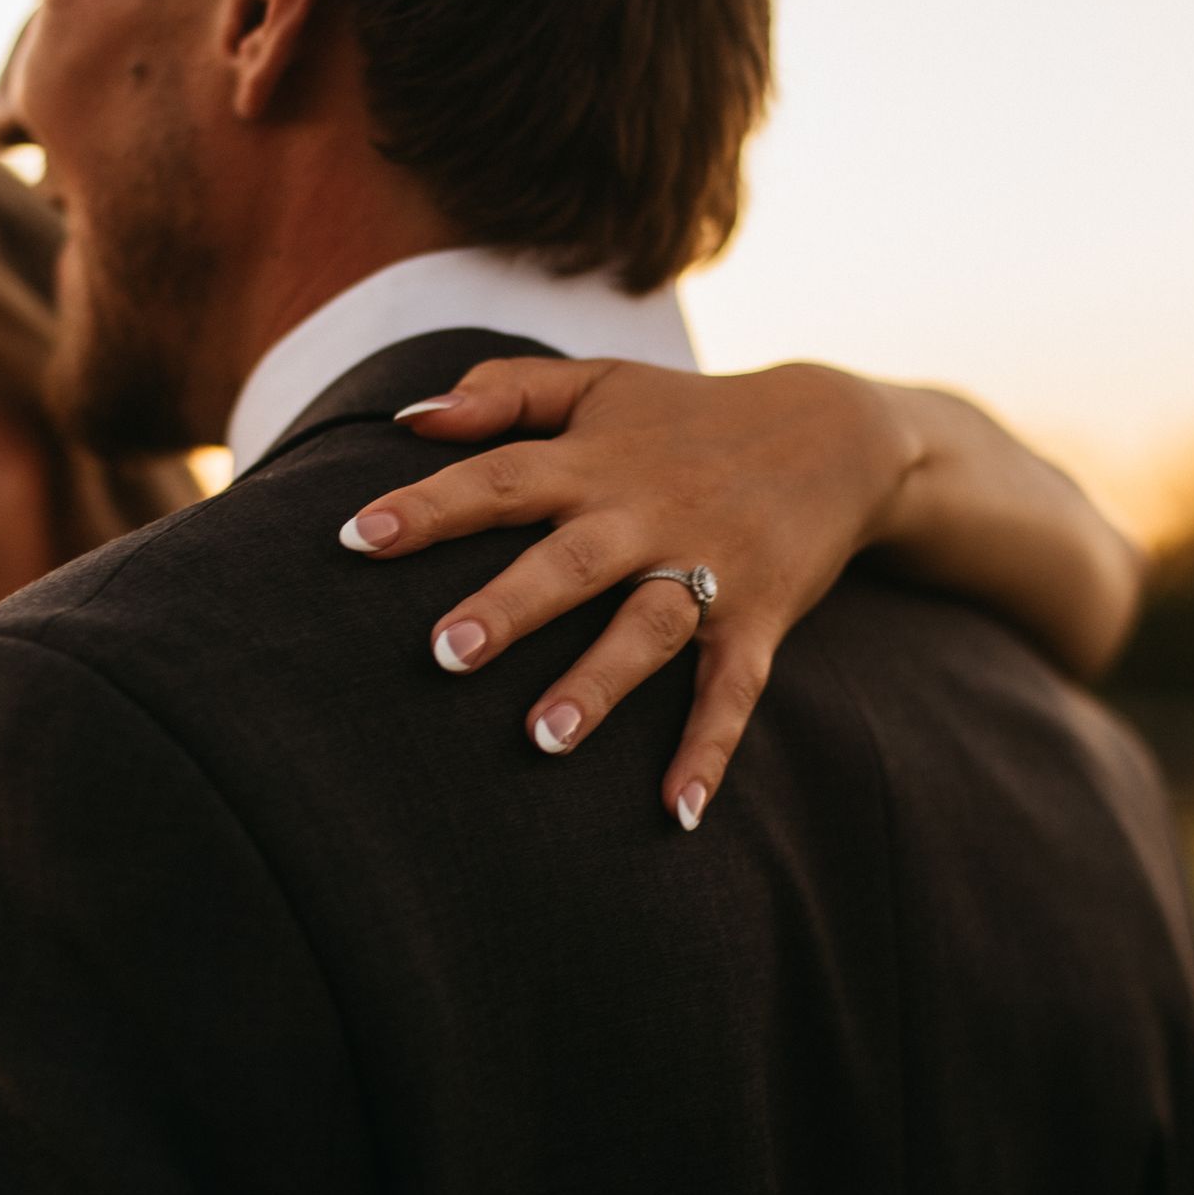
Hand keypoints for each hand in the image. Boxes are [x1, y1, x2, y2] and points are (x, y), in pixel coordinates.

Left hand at [337, 357, 920, 829]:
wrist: (836, 434)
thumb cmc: (686, 416)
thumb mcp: (598, 383)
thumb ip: (503, 392)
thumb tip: (407, 417)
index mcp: (595, 460)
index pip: (500, 479)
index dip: (429, 506)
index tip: (357, 538)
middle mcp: (647, 515)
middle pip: (572, 561)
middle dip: (512, 605)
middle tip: (444, 652)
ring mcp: (707, 570)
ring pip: (649, 629)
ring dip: (601, 682)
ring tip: (543, 739)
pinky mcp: (759, 620)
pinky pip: (733, 690)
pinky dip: (710, 749)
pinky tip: (678, 811)